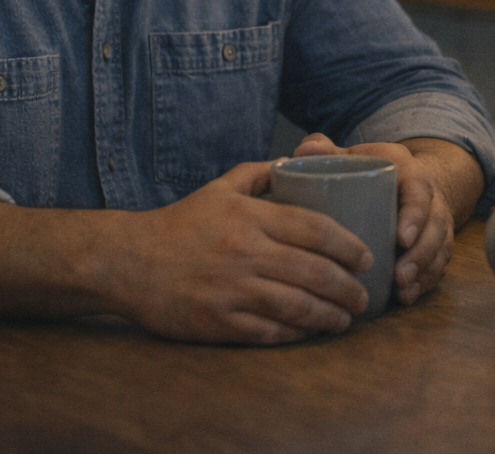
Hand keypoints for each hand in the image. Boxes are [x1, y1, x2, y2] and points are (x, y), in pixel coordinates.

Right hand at [102, 161, 373, 344]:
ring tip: (346, 318)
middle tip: (365, 295)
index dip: (349, 245)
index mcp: (249, 217)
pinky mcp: (217, 322)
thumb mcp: (219, 188)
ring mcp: (231, 290)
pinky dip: (295, 334)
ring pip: (297, 306)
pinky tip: (309, 332)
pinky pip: (268, 332)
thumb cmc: (179, 224)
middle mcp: (244, 252)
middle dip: (349, 287)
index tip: (367, 257)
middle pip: (314, 272)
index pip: (316, 228)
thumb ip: (260, 173)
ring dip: (330, 315)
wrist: (126, 261)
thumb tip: (297, 160)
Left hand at [292, 134, 460, 304]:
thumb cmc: (369, 169)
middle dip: (422, 253)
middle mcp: (430, 197)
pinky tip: (407, 297)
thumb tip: (303, 150)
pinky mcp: (436, 243)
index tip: (401, 239)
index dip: (416, 215)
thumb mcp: (352, 155)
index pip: (420, 191)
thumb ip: (327, 150)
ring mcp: (436, 222)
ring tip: (402, 291)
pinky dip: (426, 282)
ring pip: (440, 247)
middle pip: (435, 226)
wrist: (405, 177)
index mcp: (410, 172)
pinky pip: (438, 264)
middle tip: (400, 276)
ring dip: (425, 272)